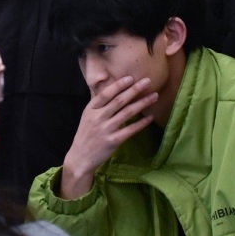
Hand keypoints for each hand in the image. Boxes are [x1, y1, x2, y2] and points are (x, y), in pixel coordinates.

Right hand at [58, 76, 156, 198]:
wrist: (80, 157)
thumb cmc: (86, 134)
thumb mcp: (87, 116)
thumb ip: (99, 104)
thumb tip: (113, 89)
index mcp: (91, 109)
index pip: (106, 94)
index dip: (118, 85)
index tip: (130, 78)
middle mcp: (98, 118)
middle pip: (119, 101)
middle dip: (135, 90)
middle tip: (148, 81)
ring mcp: (106, 130)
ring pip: (127, 113)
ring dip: (142, 103)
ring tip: (154, 96)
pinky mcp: (113, 141)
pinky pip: (130, 130)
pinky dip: (141, 123)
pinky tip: (150, 117)